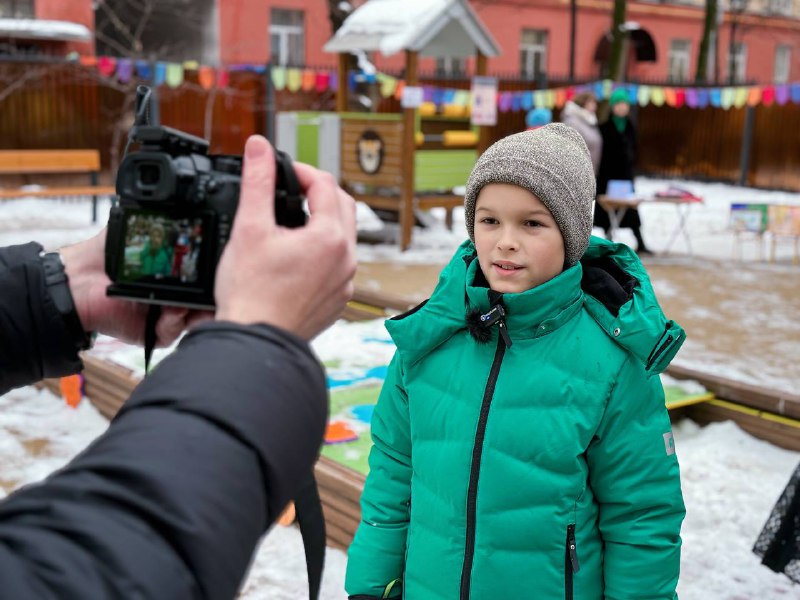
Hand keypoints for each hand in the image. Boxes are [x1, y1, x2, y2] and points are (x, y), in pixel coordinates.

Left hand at [60, 229, 210, 346]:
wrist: (78, 282)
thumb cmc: (104, 257)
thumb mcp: (139, 232)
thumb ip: (162, 223)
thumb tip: (189, 207)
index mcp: (174, 274)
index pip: (204, 276)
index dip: (214, 273)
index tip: (220, 267)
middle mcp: (175, 295)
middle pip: (207, 299)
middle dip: (212, 295)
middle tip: (213, 286)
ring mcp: (169, 315)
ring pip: (197, 318)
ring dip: (196, 310)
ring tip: (184, 300)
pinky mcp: (158, 332)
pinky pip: (176, 331)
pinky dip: (174, 322)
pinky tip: (168, 312)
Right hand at [214, 135, 355, 338]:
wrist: (256, 342)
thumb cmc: (251, 294)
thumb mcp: (249, 228)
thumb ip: (257, 182)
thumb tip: (259, 147)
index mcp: (330, 238)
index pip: (325, 184)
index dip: (301, 171)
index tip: (280, 172)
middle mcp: (346, 259)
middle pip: (343, 206)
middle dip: (318, 192)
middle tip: (290, 191)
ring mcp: (345, 282)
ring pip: (342, 237)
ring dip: (322, 222)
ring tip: (291, 222)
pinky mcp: (337, 300)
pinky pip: (338, 265)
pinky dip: (322, 251)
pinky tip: (297, 256)